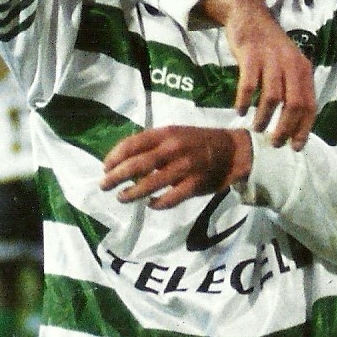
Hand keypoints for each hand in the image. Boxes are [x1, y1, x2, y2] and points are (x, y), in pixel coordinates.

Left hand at [100, 125, 252, 208]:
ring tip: (121, 197)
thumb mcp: (175, 133)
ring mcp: (184, 168)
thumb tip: (124, 160)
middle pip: (137, 165)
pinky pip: (169, 199)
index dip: (115, 157)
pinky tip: (150, 204)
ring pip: (150, 184)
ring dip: (131, 193)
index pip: (132, 143)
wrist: (233, 150)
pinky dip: (156, 203)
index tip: (105, 167)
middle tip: (104, 185)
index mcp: (166, 133)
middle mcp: (173, 149)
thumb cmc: (198, 141)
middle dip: (116, 176)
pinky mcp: (194, 185)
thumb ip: (153, 144)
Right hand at [198, 0, 315, 148]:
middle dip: (284, 129)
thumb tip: (296, 124)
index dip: (304, 129)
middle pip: (293, 105)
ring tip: (257, 128)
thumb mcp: (289, 64)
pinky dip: (244, 102)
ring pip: (272, 98)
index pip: (310, 105)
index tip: (295, 147)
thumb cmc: (269, 47)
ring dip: (264, 118)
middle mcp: (291, 64)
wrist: (250, 15)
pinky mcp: (251, 55)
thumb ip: (294, 88)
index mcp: (304, 69)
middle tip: (274, 142)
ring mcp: (271, 59)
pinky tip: (240, 110)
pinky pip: (248, 85)